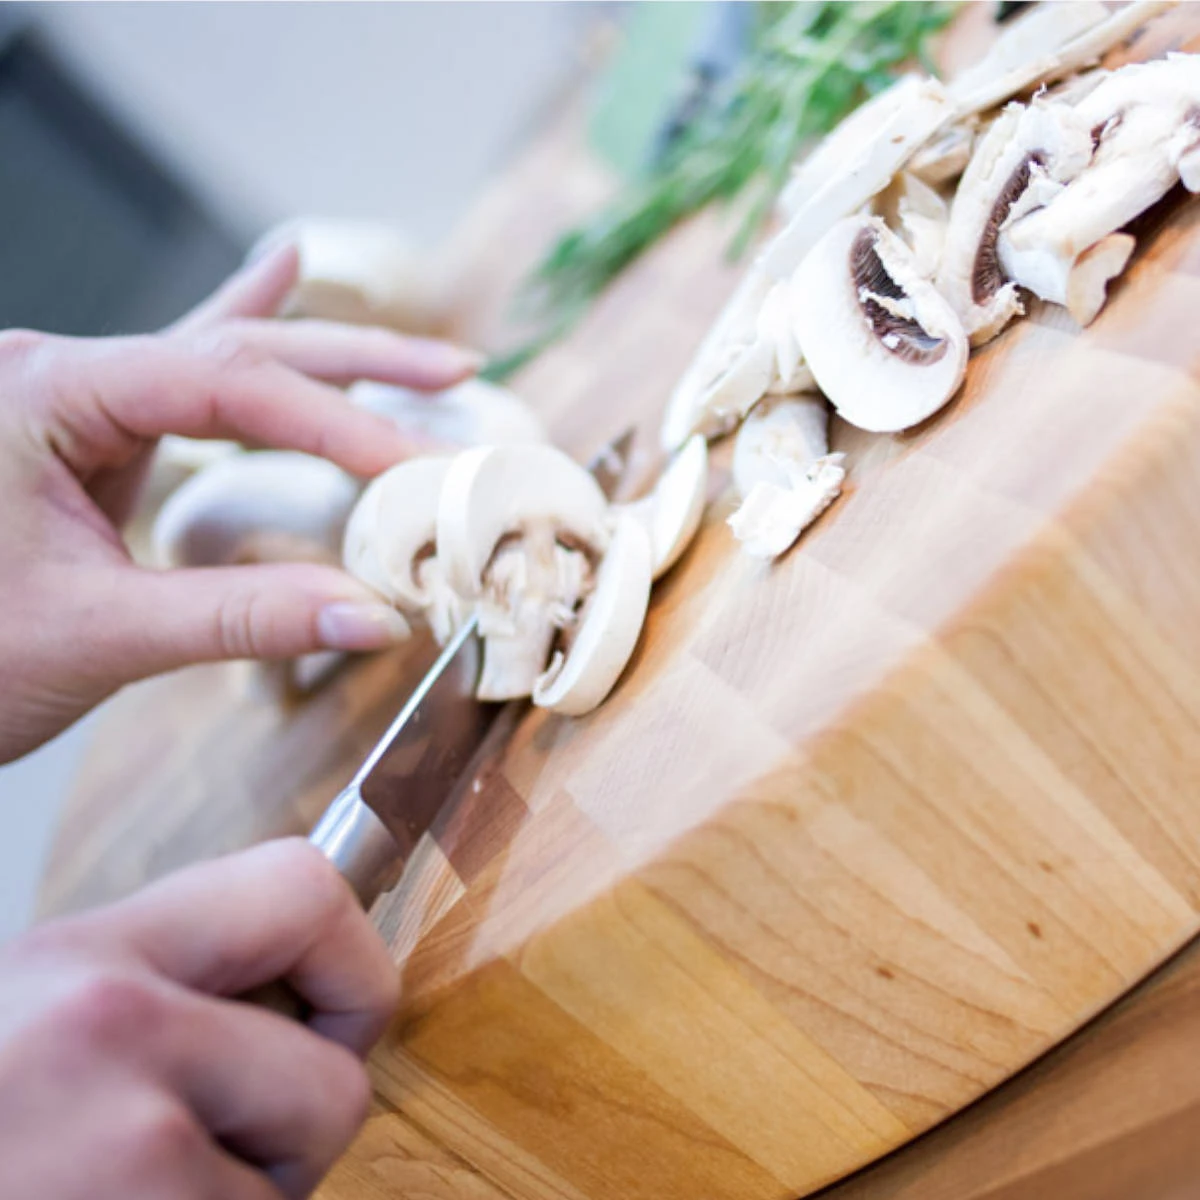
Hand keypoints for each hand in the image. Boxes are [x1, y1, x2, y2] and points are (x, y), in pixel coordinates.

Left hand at [0, 244, 478, 762]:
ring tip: (418, 356)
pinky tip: (285, 269)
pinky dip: (243, 329)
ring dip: (323, 359)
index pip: (224, 386)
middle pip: (237, 348)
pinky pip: (182, 372)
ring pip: (221, 356)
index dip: (332, 424)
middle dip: (354, 366)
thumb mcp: (100, 636)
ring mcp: (73, 397)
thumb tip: (376, 616)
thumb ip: (244, 618)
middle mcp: (59, 375)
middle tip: (452, 374)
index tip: (413, 467)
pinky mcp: (87, 432)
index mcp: (46, 393)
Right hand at [0, 839, 397, 1199]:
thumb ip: (159, 986)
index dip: (352, 967)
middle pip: (333, 1087)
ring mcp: (117, 1161)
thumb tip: (303, 990)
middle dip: (289, 1142)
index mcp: (90, 954)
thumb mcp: (35, 1007)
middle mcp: (110, 1035)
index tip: (333, 1017)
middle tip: (197, 1158)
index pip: (307, 890)